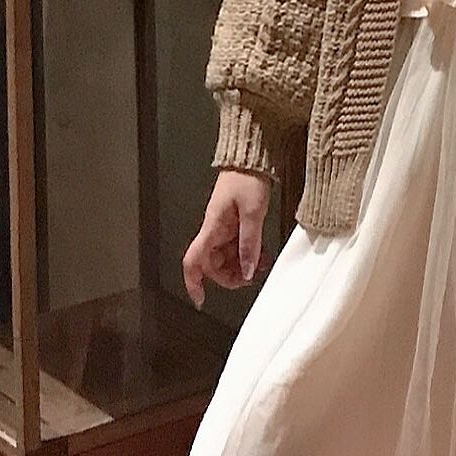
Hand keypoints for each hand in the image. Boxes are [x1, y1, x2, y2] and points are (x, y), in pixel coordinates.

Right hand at [183, 169, 272, 305]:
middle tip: (251, 277)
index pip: (193, 261)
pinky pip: (236, 244)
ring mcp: (224, 225)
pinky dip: (247, 252)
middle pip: (213, 264)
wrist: (251, 154)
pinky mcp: (234, 220)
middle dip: (230, 276)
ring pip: (226, 256)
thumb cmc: (248, 177)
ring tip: (261, 265)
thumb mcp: (252, 213)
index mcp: (212, 227)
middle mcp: (214, 228)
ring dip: (242, 265)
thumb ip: (250, 244)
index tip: (201, 300)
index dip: (193, 283)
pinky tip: (261, 253)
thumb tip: (247, 271)